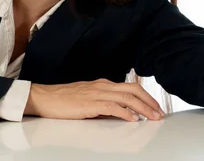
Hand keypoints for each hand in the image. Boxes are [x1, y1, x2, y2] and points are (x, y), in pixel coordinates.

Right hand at [24, 78, 164, 121]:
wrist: (44, 97)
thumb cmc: (63, 99)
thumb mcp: (88, 98)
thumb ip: (104, 103)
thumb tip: (120, 113)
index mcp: (103, 84)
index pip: (130, 87)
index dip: (145, 96)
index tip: (155, 107)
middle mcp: (103, 85)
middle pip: (133, 89)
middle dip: (149, 101)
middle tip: (159, 113)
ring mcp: (96, 93)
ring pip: (127, 97)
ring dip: (142, 108)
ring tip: (152, 117)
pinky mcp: (90, 103)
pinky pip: (112, 106)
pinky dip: (125, 112)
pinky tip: (132, 119)